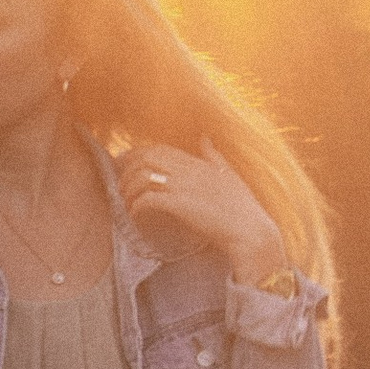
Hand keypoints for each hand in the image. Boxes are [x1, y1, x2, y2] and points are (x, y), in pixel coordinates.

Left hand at [121, 142, 287, 289]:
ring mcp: (183, 186)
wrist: (250, 231)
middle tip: (119, 184)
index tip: (125, 165)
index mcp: (197, 161)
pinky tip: (136, 216)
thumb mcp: (229, 173)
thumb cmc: (242, 207)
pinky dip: (137, 207)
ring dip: (129, 190)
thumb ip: (213, 155)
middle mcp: (188, 169)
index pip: (159, 148)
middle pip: (146, 157)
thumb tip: (205, 137)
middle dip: (127, 169)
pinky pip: (148, 199)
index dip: (137, 154)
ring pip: (143, 177)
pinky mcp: (180, 205)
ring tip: (126, 203)